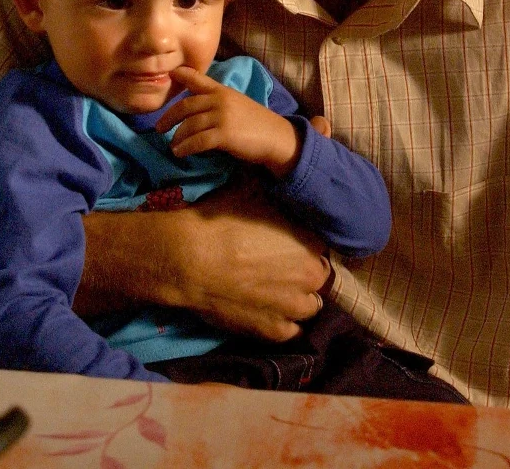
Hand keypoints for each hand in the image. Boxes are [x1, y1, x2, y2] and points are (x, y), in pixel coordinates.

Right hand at [153, 179, 330, 339]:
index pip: (321, 245)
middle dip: (303, 271)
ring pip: (310, 305)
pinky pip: (293, 331)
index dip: (304, 243)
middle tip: (279, 266)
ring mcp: (294, 307)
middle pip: (319, 275)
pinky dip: (284, 322)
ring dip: (298, 298)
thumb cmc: (221, 220)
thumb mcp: (252, 190)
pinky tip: (269, 311)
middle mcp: (311, 276)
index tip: (288, 243)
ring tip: (275, 290)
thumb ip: (274, 192)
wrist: (189, 259)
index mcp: (312, 242)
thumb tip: (278, 177)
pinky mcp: (274, 331)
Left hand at [156, 66, 300, 175]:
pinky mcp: (224, 134)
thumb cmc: (256, 122)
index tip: (170, 73)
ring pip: (189, 125)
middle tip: (159, 128)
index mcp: (222, 90)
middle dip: (169, 118)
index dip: (182, 75)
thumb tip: (195, 108)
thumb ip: (217, 101)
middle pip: (185, 106)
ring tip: (173, 146)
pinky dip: (185, 148)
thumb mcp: (236, 103)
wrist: (276, 136)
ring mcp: (221, 116)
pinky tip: (180, 152)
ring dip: (177, 137)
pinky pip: (197, 141)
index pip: (198, 79)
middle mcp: (219, 100)